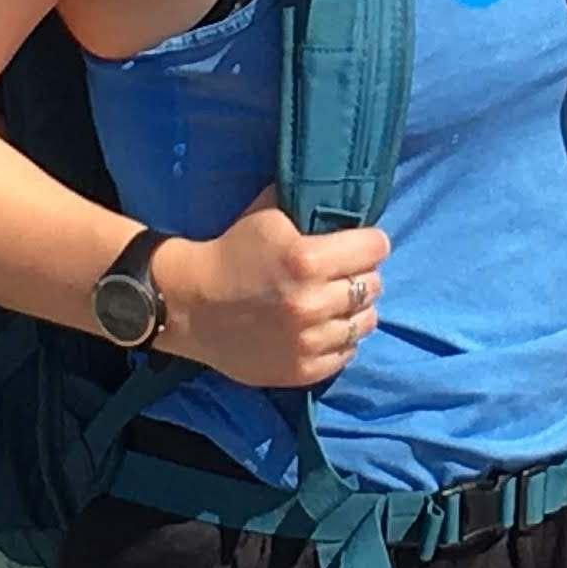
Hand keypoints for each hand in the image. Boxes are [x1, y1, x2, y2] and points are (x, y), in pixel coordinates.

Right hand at [151, 190, 385, 387]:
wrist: (189, 306)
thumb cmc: (231, 253)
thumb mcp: (268, 216)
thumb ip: (310, 206)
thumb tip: (347, 196)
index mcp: (307, 260)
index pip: (376, 248)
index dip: (370, 242)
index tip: (361, 243)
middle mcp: (313, 303)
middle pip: (374, 285)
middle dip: (362, 274)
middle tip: (344, 273)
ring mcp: (309, 341)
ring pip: (366, 322)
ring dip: (355, 308)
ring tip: (337, 301)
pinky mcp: (302, 370)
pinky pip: (348, 353)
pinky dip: (341, 338)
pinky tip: (324, 326)